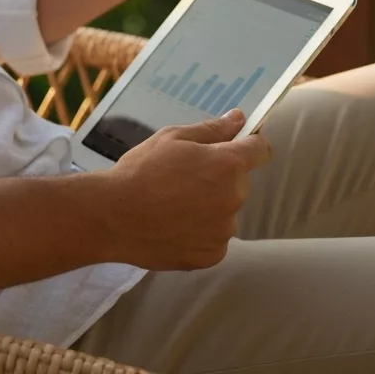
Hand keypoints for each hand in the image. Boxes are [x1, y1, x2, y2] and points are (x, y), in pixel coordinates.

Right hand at [101, 109, 271, 269]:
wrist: (113, 216)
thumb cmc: (141, 170)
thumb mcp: (171, 138)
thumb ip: (211, 129)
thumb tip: (239, 118)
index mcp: (227, 165)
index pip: (260, 150)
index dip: (251, 144)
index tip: (238, 145)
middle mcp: (234, 198)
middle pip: (238, 182)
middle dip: (219, 176)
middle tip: (183, 176)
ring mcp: (224, 231)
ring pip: (225, 211)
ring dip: (209, 205)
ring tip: (172, 203)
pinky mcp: (212, 256)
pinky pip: (214, 237)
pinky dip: (199, 231)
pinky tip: (172, 224)